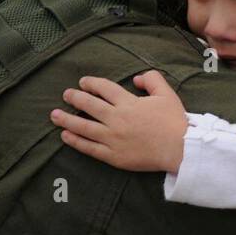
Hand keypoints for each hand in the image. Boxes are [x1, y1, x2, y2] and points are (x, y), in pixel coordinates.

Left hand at [50, 70, 187, 172]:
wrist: (181, 149)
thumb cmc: (175, 121)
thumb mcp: (167, 94)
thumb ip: (152, 80)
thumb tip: (136, 78)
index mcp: (128, 103)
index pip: (104, 88)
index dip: (91, 83)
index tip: (83, 82)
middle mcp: (116, 119)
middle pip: (89, 105)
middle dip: (75, 98)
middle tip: (66, 95)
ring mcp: (112, 138)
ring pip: (83, 126)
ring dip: (66, 119)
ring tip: (54, 115)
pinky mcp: (113, 156)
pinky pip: (89, 148)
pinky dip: (75, 141)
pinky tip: (65, 135)